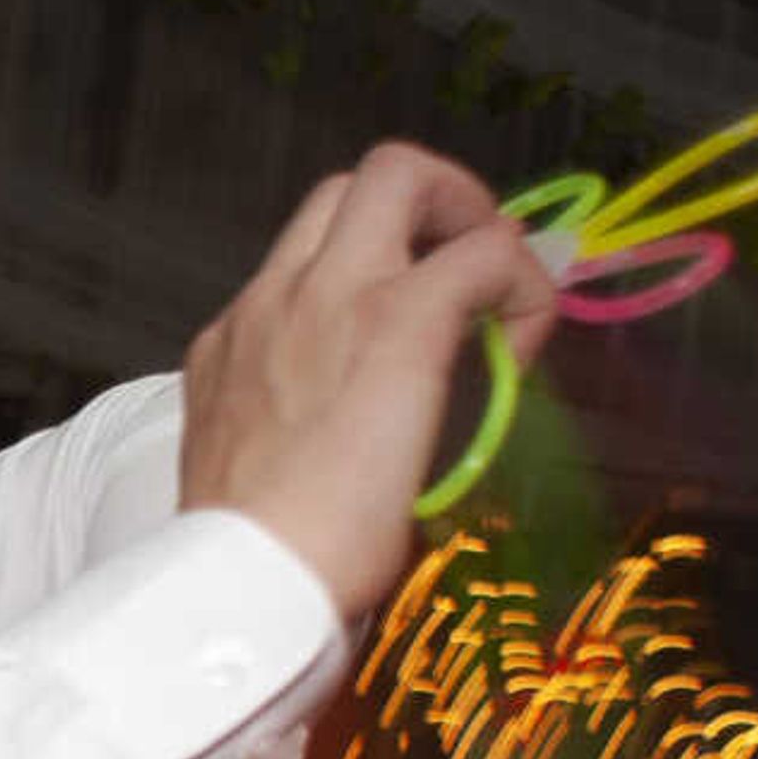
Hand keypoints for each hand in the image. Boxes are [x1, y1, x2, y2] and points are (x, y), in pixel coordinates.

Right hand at [180, 142, 557, 621]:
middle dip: (429, 204)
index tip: (406, 338)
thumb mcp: (257, 476)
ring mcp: (330, 296)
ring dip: (465, 220)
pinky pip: (486, 253)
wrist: (247, 583)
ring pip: (403, 175)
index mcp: (233, 342)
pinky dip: (518, 286)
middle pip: (352, 183)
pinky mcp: (401, 318)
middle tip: (468, 275)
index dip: (375, 272)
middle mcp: (272, 299)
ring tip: (494, 298)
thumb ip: (300, 435)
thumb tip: (370, 458)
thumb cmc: (252, 562)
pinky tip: (524, 346)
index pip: (306, 258)